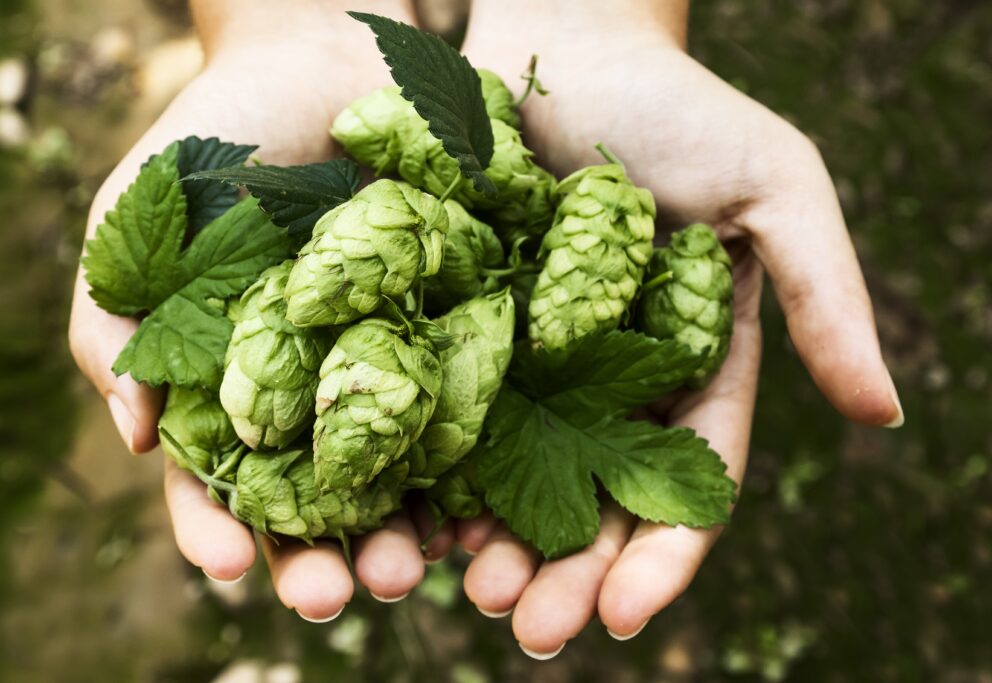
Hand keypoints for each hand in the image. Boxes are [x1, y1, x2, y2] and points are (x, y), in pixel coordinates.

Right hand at [68, 0, 454, 620]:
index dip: (221, 532)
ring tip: (418, 568)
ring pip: (403, 473)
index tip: (233, 571)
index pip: (222, 485)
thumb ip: (116, 331)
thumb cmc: (208, 148)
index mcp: (236, 390)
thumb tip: (130, 441)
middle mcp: (317, 395)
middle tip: (346, 596)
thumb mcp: (135, 232)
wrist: (315, 67)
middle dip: (328, 554)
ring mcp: (394, 368)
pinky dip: (476, 457)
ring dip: (408, 528)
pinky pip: (474, 405)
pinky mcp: (463, 332)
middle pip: (320, 500)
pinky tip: (481, 501)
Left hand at [456, 0, 902, 656]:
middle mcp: (604, 381)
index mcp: (687, 366)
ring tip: (459, 587)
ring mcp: (524, 360)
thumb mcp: (775, 188)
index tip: (626, 617)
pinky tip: (403, 514)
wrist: (560, 39)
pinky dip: (424, 466)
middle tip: (528, 625)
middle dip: (564, 571)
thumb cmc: (678, 108)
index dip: (661, 556)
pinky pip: (435, 409)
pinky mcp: (452, 325)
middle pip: (588, 500)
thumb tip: (885, 413)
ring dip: (488, 539)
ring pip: (507, 473)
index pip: (683, 483)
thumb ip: (824, 295)